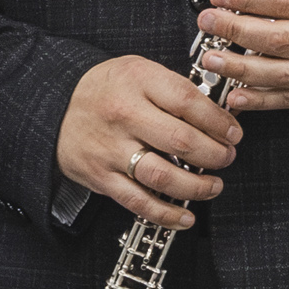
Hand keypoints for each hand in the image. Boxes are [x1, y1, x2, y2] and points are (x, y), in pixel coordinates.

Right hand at [58, 52, 237, 230]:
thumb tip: (221, 114)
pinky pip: (138, 201)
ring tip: (213, 186)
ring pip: (162, 175)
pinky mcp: (101, 176)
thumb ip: (175, 89)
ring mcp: (111, 148)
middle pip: (181, 141)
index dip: (219, 121)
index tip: (233, 133)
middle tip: (226, 157)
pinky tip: (186, 217)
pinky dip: (166, 214)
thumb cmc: (107, 89)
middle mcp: (123, 114)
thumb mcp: (139, 71)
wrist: (55, 108)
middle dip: (215, 154)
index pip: (188, 102)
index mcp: (137, 81)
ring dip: (197, 187)